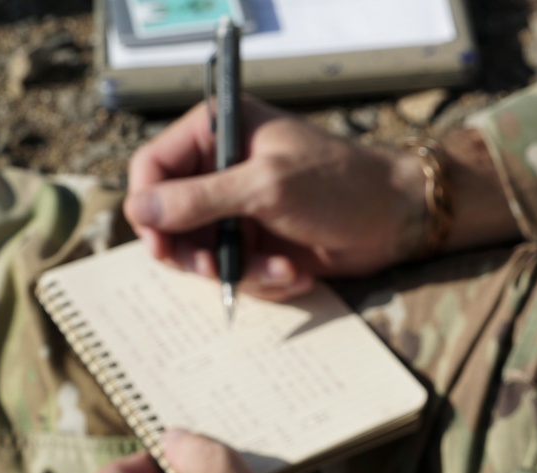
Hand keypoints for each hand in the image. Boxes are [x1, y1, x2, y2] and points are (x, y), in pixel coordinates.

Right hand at [124, 97, 427, 299]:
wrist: (396, 218)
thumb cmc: (338, 184)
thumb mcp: (267, 186)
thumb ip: (200, 199)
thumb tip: (139, 210)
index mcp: (219, 131)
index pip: (153, 167)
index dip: (149, 208)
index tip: (159, 244)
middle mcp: (223, 168)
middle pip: (170, 219)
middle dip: (195, 253)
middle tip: (215, 272)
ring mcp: (241, 208)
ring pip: (204, 253)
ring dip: (241, 271)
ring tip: (284, 270)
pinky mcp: (261, 241)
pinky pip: (238, 270)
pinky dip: (266, 278)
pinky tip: (298, 273)